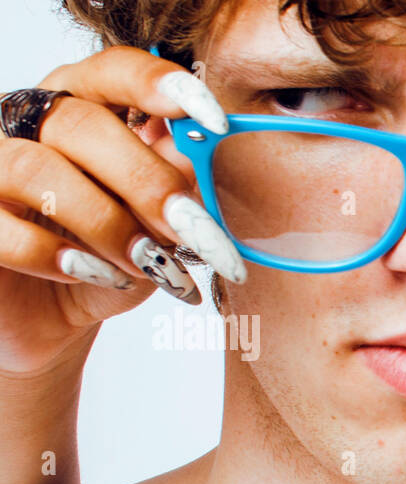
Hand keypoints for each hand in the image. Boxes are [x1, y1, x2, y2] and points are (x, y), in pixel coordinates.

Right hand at [0, 45, 244, 377]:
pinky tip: (93, 274)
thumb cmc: (108, 263)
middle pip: (81, 124)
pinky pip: (3, 226)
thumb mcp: (155, 229)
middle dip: (147, 182)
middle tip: (193, 231)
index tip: (213, 120)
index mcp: (85, 111)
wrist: (56, 319)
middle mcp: (29, 126)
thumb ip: (173, 189)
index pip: (114, 71)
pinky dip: (56, 256)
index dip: (160, 86)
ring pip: (37, 169)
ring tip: (146, 264)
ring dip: (105, 223)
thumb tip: (194, 156)